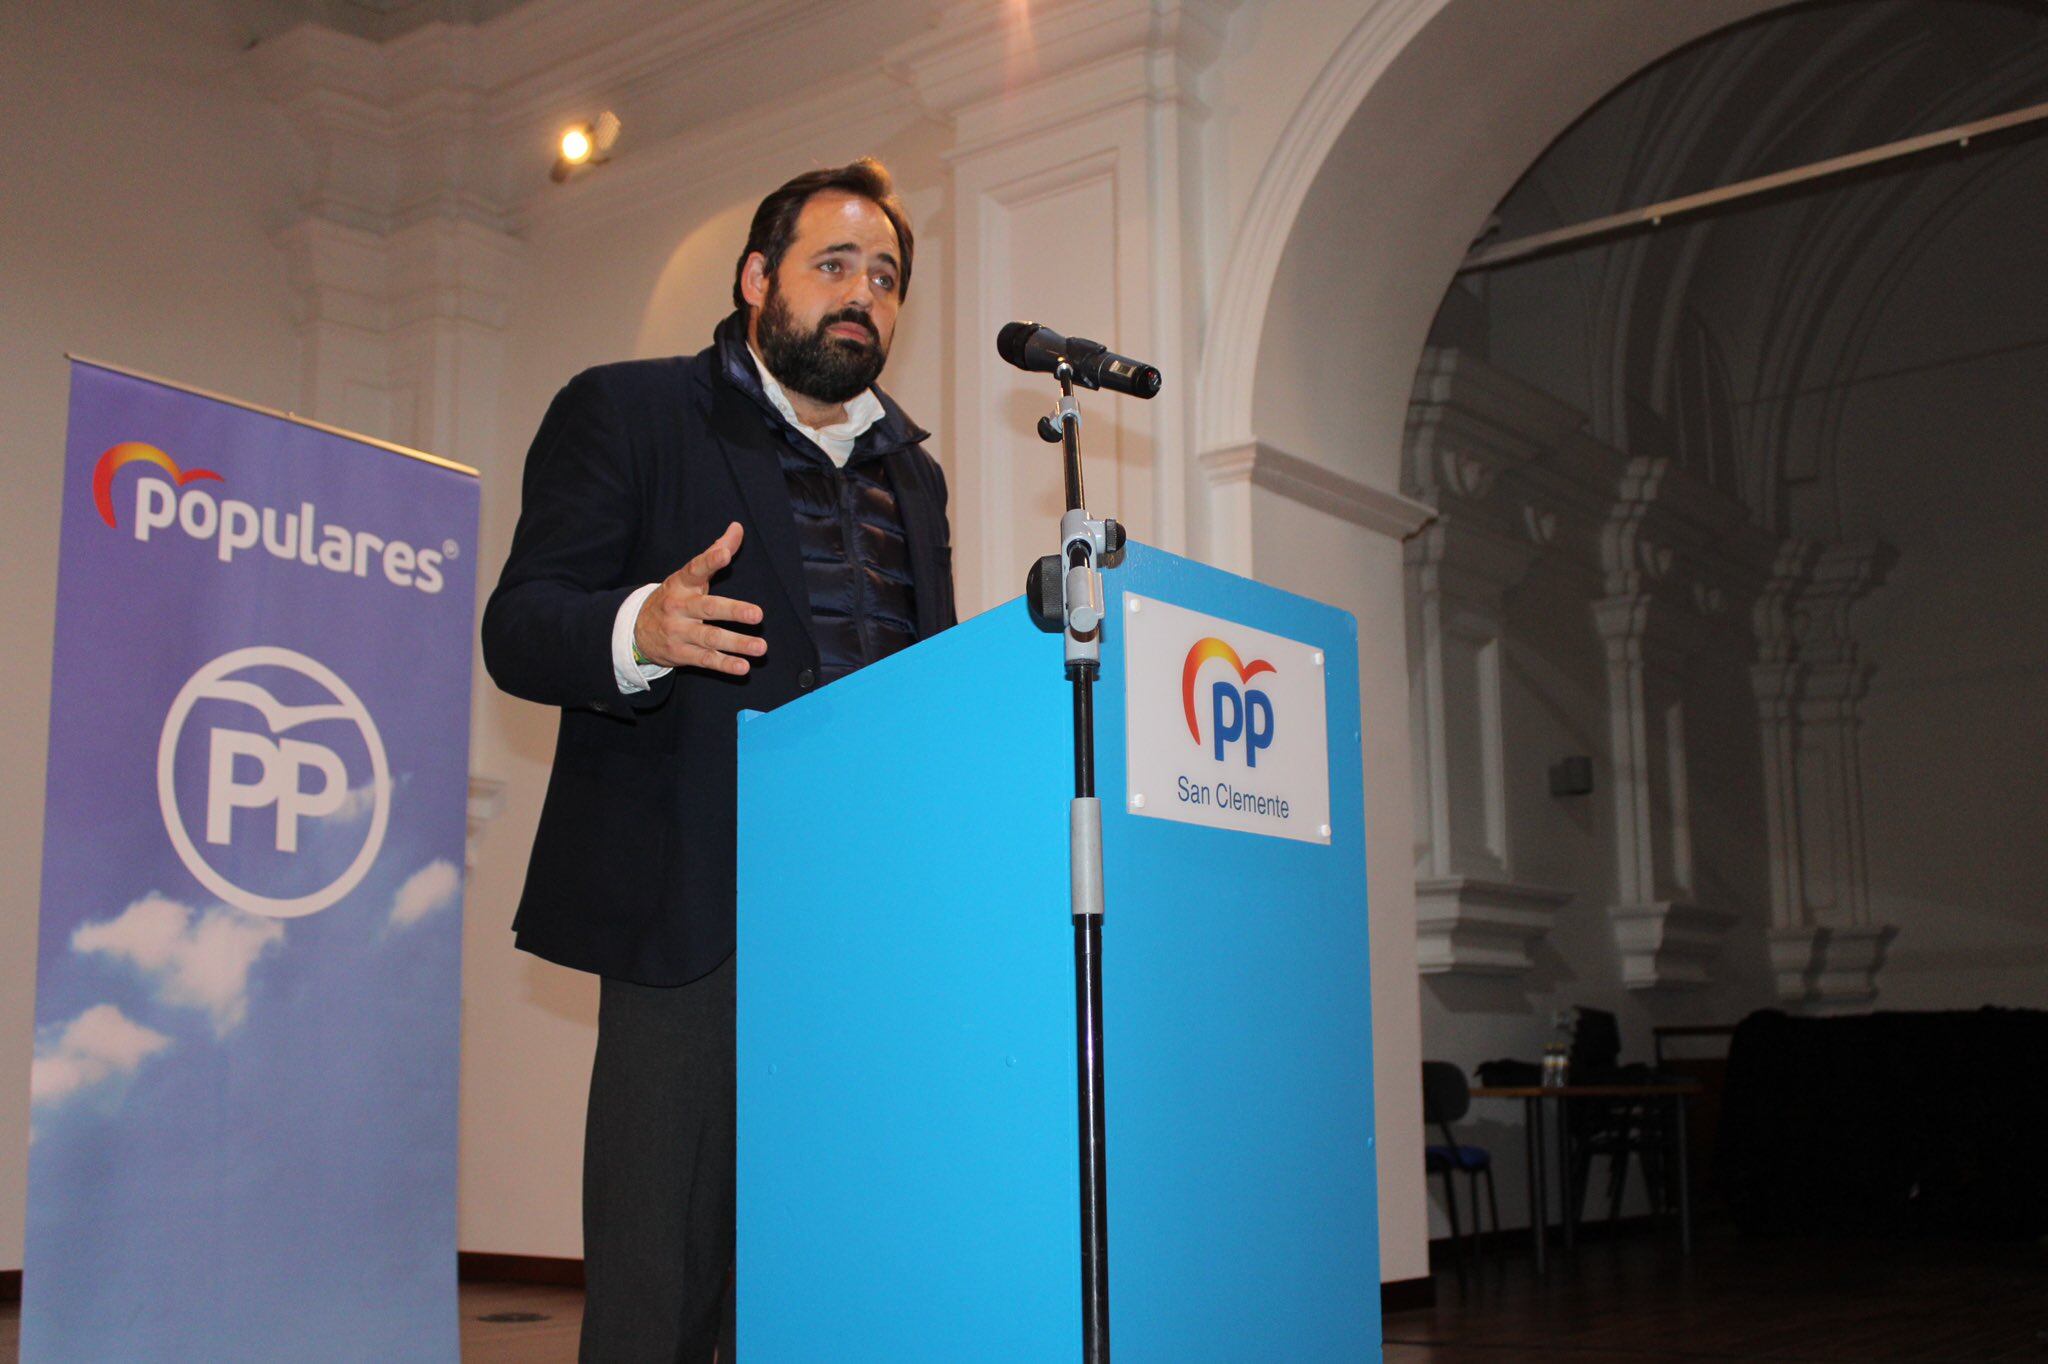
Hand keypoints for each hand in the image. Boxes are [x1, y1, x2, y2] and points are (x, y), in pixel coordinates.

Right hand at [633, 522, 766, 674]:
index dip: (710, 560)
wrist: (635, 630)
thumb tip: (738, 527)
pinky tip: (743, 667)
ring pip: (710, 638)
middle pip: (708, 608)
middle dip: (733, 611)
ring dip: (736, 643)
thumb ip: (715, 552)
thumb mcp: (688, 576)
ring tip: (760, 647)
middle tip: (757, 615)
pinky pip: (705, 660)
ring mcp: (679, 632)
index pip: (696, 569)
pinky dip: (725, 665)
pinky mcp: (681, 654)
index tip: (725, 554)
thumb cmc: (674, 598)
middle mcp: (679, 607)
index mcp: (681, 583)